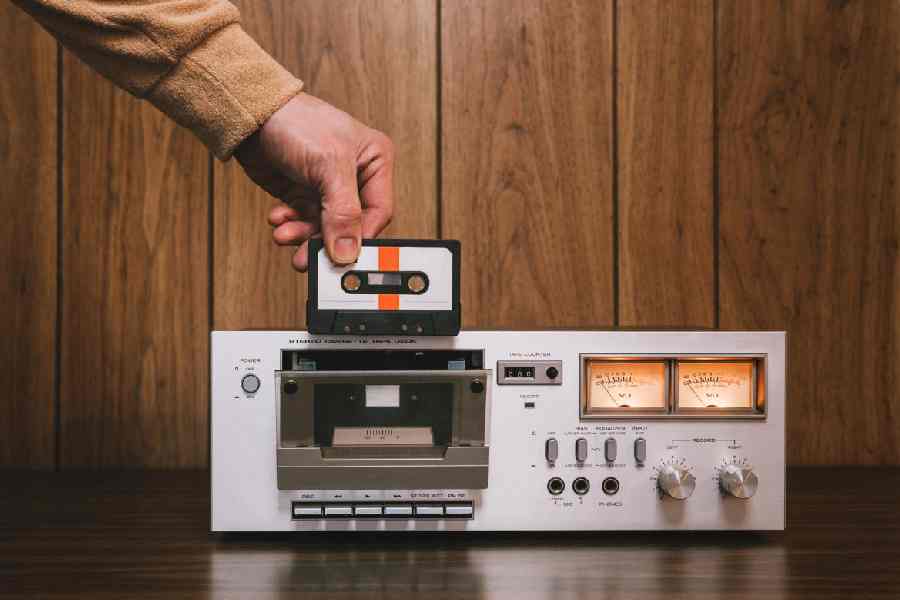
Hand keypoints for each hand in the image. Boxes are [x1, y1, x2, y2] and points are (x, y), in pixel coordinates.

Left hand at [234, 93, 393, 270]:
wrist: (249, 114)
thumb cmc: (296, 122)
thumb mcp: (328, 166)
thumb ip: (343, 212)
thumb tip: (348, 252)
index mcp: (375, 162)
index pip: (378, 212)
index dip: (362, 237)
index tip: (343, 258)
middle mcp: (355, 176)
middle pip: (350, 225)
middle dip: (326, 242)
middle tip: (308, 257)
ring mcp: (328, 187)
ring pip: (324, 228)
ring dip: (303, 235)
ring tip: (285, 235)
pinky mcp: (304, 193)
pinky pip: (304, 221)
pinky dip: (291, 226)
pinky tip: (279, 219)